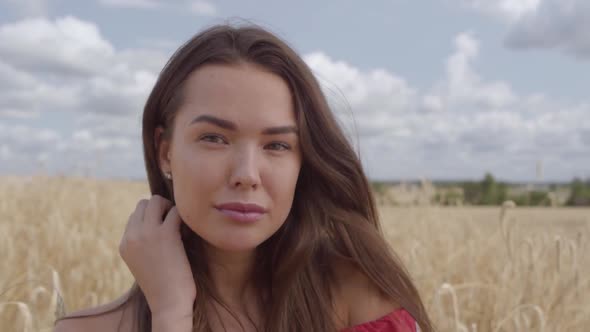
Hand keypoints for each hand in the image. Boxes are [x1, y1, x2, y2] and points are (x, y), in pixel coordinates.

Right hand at [119, 195, 195, 316]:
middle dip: (161, 208)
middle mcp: (131, 236)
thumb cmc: (162, 285)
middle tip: (174, 225)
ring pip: (157, 201)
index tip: (165, 230)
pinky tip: (188, 232)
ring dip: (171, 209)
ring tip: (180, 226)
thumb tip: (158, 223)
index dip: (153, 218)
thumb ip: (144, 244)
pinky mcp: (166, 234)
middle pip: (144, 203)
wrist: (168, 303)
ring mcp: (147, 233)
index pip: (135, 216)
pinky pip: (176, 211)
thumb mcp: (143, 262)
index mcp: (124, 243)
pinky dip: (184, 217)